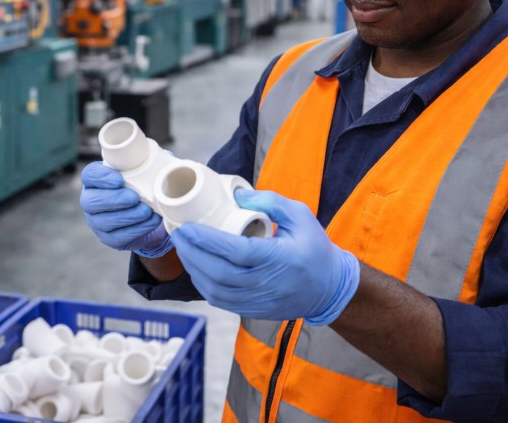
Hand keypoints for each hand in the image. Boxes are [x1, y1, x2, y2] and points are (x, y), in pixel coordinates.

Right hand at [79, 162, 172, 257]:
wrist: (149, 216)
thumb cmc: (143, 188)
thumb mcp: (144, 172)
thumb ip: (149, 162)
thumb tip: (165, 157)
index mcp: (95, 181)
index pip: (89, 176)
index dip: (101, 177)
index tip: (119, 179)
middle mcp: (91, 202)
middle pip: (91, 201)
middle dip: (113, 199)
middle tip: (134, 197)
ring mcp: (97, 222)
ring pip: (104, 221)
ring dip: (127, 216)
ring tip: (146, 211)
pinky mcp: (109, 238)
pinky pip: (118, 237)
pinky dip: (137, 229)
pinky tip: (150, 222)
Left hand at [171, 189, 358, 323]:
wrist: (330, 289)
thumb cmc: (315, 248)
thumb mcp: (300, 215)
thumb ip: (270, 201)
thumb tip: (237, 197)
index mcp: (279, 259)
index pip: (235, 251)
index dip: (207, 241)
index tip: (187, 227)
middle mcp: (267, 283)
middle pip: (218, 273)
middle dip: (191, 253)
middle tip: (177, 234)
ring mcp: (259, 301)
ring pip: (215, 290)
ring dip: (193, 270)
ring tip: (183, 249)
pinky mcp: (253, 310)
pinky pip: (220, 301)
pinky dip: (203, 285)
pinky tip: (196, 268)